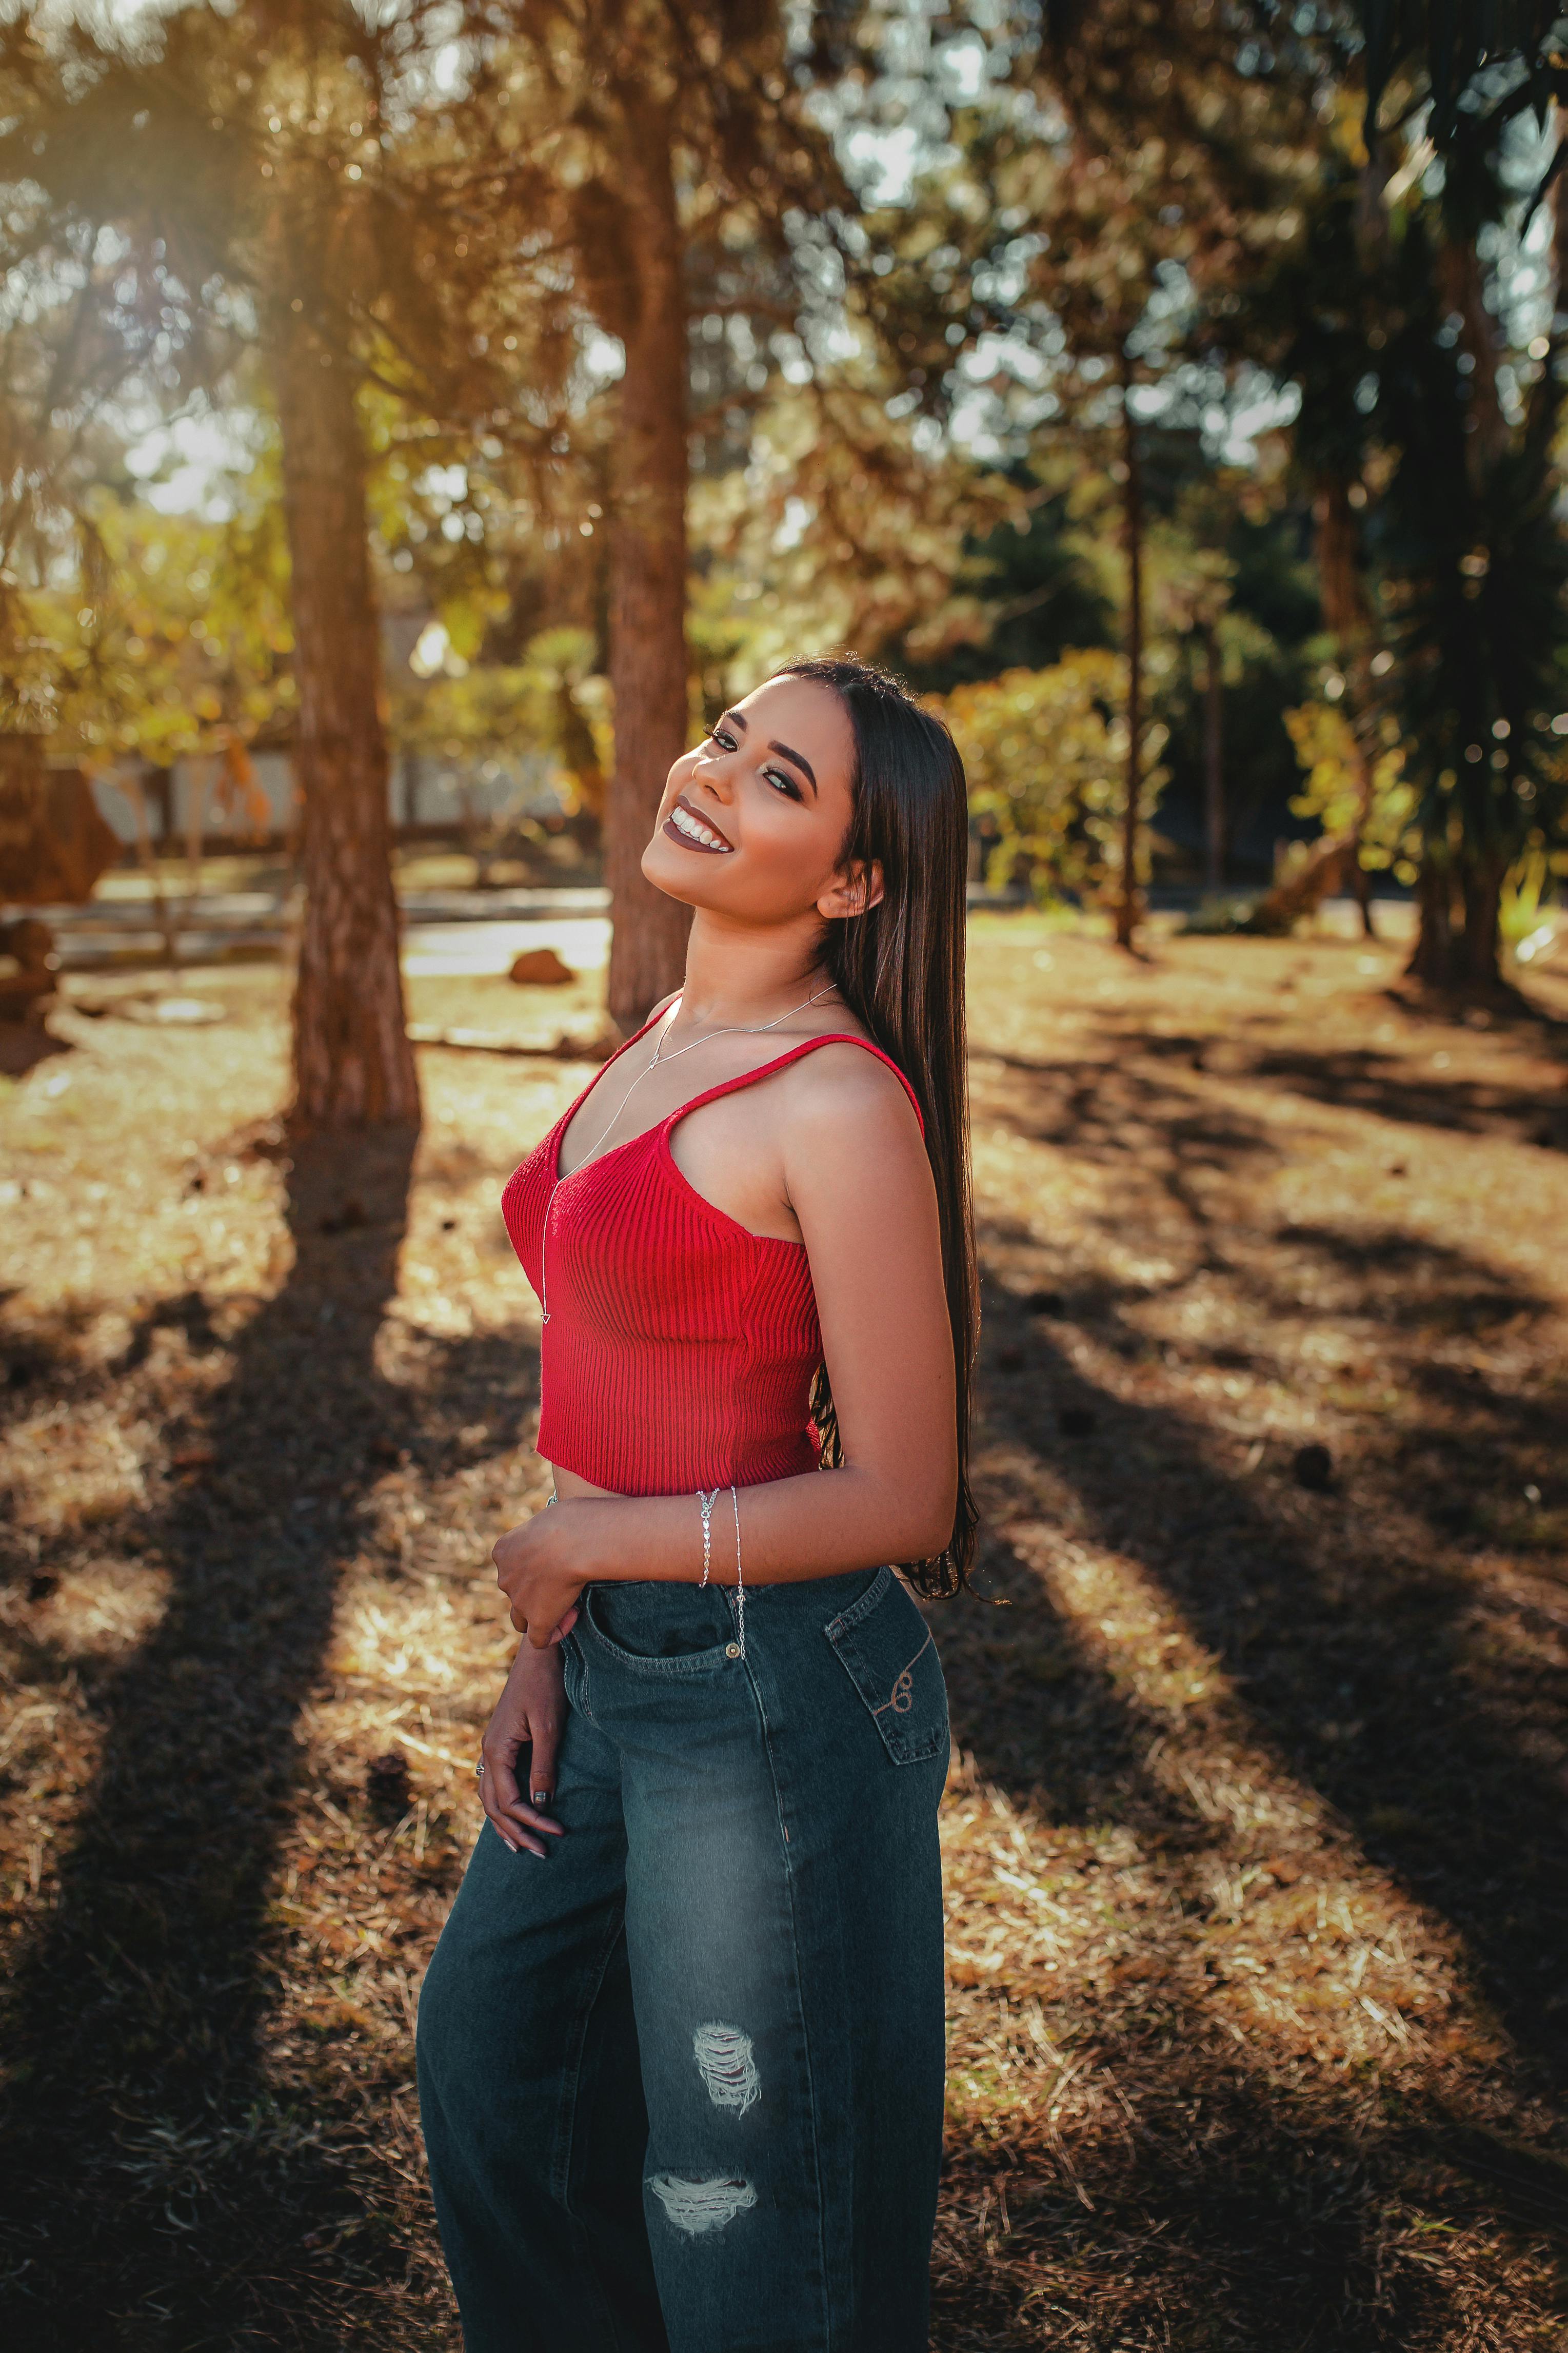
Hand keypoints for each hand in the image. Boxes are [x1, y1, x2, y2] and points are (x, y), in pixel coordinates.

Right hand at [479, 1643, 567, 1857]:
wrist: (540, 1654)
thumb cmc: (546, 1687)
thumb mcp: (549, 1729)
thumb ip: (543, 1768)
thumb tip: (539, 1806)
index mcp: (496, 1751)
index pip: (508, 1801)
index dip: (531, 1821)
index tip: (556, 1833)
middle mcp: (487, 1752)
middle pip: (494, 1805)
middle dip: (516, 1831)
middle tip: (540, 1853)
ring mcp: (491, 1748)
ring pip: (489, 1796)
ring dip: (505, 1823)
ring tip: (520, 1846)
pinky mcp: (500, 1743)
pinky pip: (494, 1783)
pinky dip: (502, 1804)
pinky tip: (513, 1814)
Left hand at [492, 1496, 610, 1647]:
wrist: (574, 1539)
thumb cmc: (570, 1520)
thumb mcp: (549, 1517)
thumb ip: (547, 1532)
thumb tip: (561, 1535)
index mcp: (502, 1551)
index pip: (512, 1568)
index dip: (534, 1570)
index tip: (560, 1560)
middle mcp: (505, 1577)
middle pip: (516, 1594)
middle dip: (538, 1592)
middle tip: (566, 1580)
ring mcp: (519, 1601)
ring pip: (522, 1620)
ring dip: (544, 1614)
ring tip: (570, 1600)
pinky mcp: (537, 1619)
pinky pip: (540, 1639)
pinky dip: (556, 1631)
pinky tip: (574, 1615)